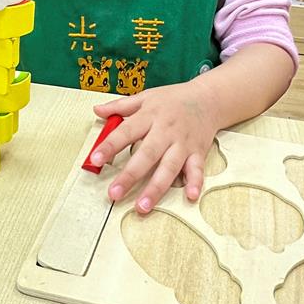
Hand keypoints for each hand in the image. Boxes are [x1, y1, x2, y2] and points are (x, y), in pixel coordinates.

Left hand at [90, 81, 220, 213]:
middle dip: (130, 175)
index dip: (110, 145)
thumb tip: (97, 110)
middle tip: (114, 193)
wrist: (209, 98)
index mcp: (150, 116)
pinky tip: (190, 195)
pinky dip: (195, 182)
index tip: (95, 159)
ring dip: (156, 188)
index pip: (126, 131)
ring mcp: (183, 143)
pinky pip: (196, 169)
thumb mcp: (146, 97)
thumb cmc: (173, 99)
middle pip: (147, 154)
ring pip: (169, 167)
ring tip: (142, 206)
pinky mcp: (198, 152)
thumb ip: (120, 106)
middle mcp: (166, 131)